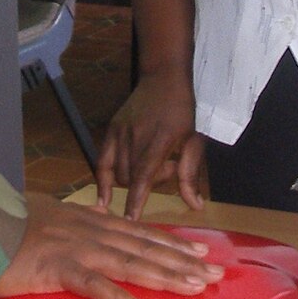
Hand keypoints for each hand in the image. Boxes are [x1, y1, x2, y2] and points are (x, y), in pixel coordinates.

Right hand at [0, 192, 223, 298]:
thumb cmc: (4, 225)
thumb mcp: (45, 216)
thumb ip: (72, 224)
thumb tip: (93, 226)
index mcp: (86, 220)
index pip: (138, 232)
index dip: (171, 242)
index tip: (200, 251)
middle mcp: (88, 230)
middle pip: (143, 246)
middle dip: (181, 261)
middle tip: (214, 273)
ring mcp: (74, 248)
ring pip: (129, 262)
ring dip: (164, 275)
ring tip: (195, 288)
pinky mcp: (55, 268)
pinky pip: (91, 285)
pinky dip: (116, 296)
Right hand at [95, 70, 204, 218]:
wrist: (163, 78)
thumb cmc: (184, 110)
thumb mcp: (194, 140)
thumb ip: (190, 175)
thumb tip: (195, 207)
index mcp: (159, 139)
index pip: (143, 176)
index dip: (136, 200)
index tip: (131, 221)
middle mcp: (136, 136)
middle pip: (132, 179)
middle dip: (147, 185)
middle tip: (166, 168)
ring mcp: (120, 132)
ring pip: (118, 173)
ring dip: (133, 180)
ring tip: (151, 164)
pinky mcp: (111, 129)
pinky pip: (101, 161)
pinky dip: (102, 180)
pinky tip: (103, 199)